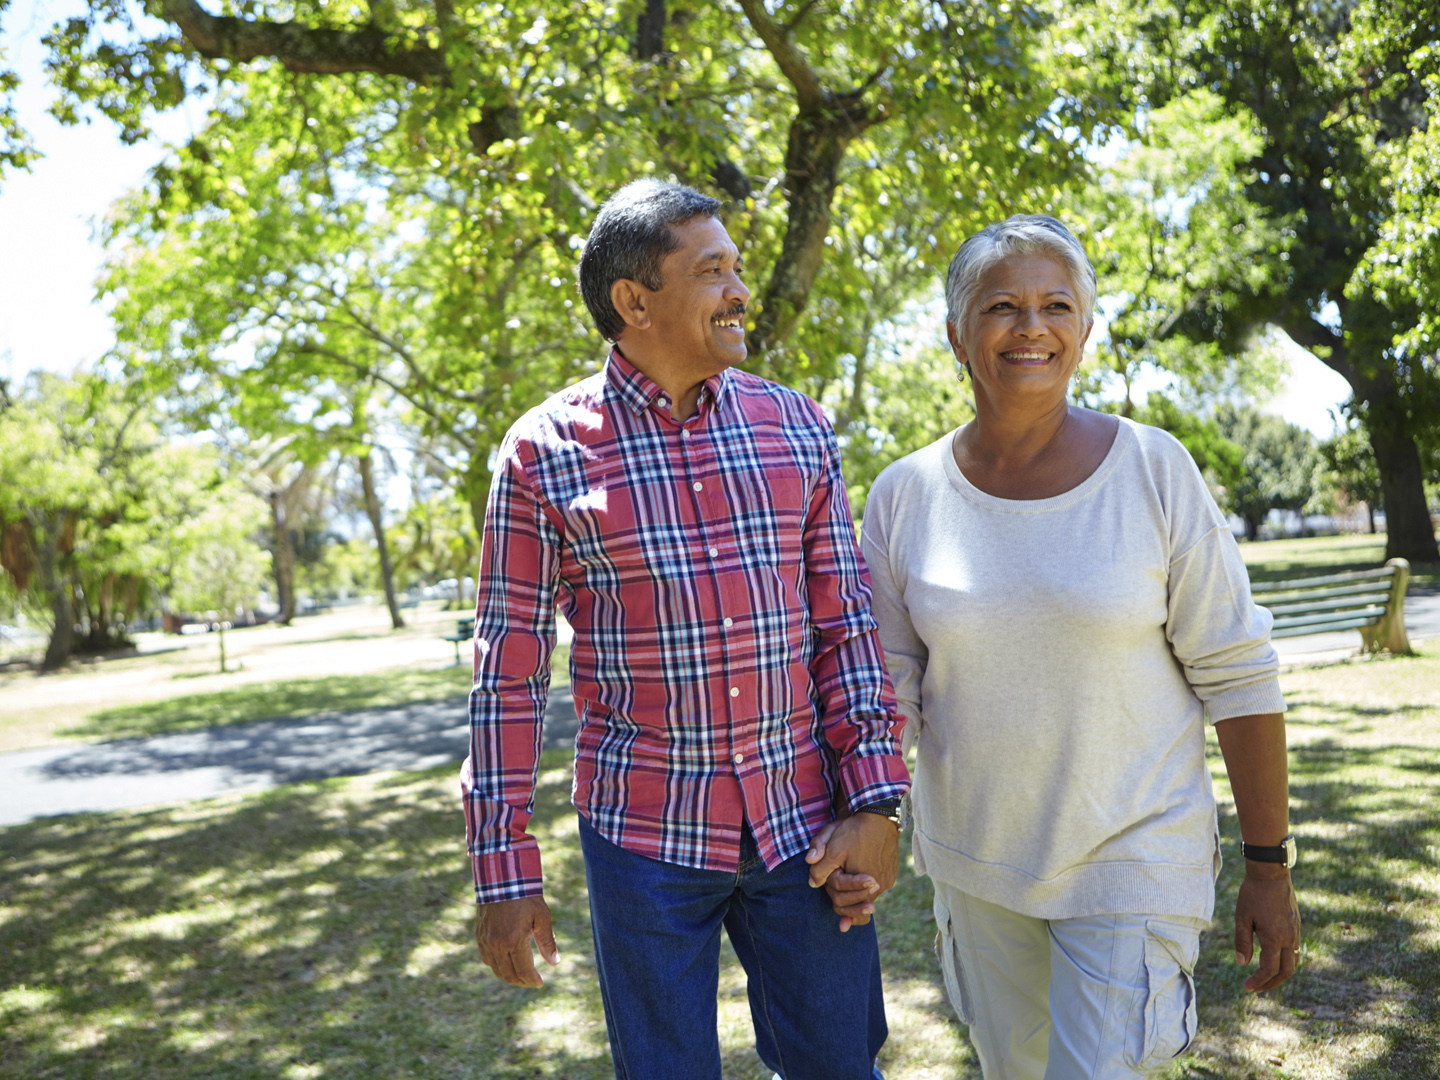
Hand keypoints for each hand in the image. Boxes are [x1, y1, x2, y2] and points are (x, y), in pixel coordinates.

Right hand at [474, 896, 560, 987]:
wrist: (501, 878)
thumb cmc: (526, 896)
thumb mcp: (542, 917)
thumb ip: (547, 942)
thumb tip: (554, 963)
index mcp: (513, 940)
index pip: (523, 971)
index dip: (532, 980)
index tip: (540, 983)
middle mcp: (496, 944)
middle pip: (509, 974)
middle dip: (522, 981)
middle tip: (532, 981)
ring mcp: (485, 941)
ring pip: (496, 969)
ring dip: (509, 975)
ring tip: (521, 973)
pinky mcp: (479, 936)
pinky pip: (487, 958)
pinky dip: (497, 965)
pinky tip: (507, 962)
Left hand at [805, 813, 899, 931]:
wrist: (880, 815)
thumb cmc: (854, 831)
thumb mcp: (832, 846)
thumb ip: (820, 867)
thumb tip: (812, 884)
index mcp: (864, 884)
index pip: (848, 905)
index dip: (841, 909)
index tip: (839, 919)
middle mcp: (879, 886)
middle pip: (861, 904)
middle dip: (849, 904)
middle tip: (842, 908)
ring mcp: (888, 880)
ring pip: (870, 895)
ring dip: (859, 894)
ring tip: (851, 891)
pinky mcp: (892, 872)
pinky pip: (879, 885)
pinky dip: (869, 886)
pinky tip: (863, 878)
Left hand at [1234, 863, 1300, 991]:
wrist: (1271, 873)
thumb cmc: (1252, 893)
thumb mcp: (1242, 917)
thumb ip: (1242, 942)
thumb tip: (1242, 964)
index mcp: (1274, 938)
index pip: (1269, 970)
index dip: (1258, 981)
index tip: (1247, 988)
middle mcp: (1289, 938)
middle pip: (1286, 972)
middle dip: (1270, 983)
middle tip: (1256, 988)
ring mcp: (1295, 932)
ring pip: (1293, 962)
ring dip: (1279, 974)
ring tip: (1264, 977)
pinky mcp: (1296, 926)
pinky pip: (1294, 950)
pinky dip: (1284, 960)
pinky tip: (1272, 959)